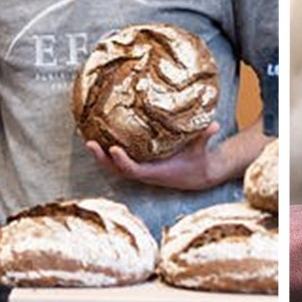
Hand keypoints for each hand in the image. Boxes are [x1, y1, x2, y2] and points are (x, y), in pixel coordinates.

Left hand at [85, 122, 221, 190]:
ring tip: (88, 140)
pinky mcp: (140, 167)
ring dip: (101, 157)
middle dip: (102, 159)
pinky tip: (99, 139)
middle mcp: (145, 173)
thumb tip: (213, 124)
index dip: (122, 161)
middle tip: (90, 143)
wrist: (199, 176)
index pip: (134, 170)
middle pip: (117, 171)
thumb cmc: (198, 161)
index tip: (112, 149)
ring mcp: (141, 172)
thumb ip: (205, 137)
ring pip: (115, 168)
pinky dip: (108, 154)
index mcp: (156, 172)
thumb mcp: (201, 149)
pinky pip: (120, 162)